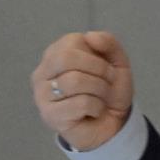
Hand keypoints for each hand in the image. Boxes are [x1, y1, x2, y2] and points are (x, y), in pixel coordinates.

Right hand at [31, 31, 134, 151]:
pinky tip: (94, 111)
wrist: (113, 123)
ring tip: (101, 98)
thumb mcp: (117, 63)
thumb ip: (108, 43)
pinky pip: (80, 103)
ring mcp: (42, 95)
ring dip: (100, 90)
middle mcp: (43, 72)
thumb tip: (90, 35)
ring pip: (74, 81)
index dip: (97, 55)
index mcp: (56, 54)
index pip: (72, 41)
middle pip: (67, 58)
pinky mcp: (50, 115)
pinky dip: (97, 106)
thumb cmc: (109, 91)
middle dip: (99, 70)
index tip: (106, 68)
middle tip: (108, 83)